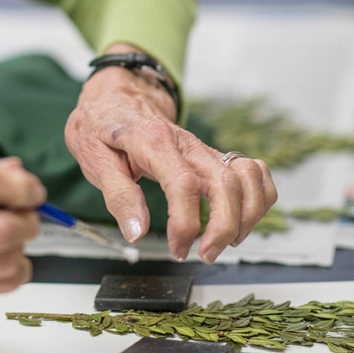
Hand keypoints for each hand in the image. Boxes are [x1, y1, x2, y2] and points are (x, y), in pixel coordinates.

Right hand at [0, 154, 42, 306]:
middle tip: (26, 215)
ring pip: (8, 259)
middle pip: (2, 229)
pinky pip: (5, 283)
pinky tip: (1, 259)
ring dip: (19, 247)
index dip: (20, 187)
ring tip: (8, 239)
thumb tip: (16, 171)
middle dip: (27, 220)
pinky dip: (16, 269)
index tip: (31, 190)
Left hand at [65, 46, 277, 263]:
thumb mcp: (94, 159)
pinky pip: (253, 170)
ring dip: (248, 214)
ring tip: (228, 240)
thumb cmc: (103, 127)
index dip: (185, 223)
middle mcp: (187, 144)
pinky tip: (242, 218)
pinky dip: (259, 196)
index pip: (183, 184)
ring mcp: (205, 149)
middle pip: (226, 183)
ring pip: (247, 175)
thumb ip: (118, 196)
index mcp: (154, 141)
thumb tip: (136, 232)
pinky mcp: (214, 156)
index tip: (178, 248)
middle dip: (224, 226)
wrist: (116, 98)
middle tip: (206, 254)